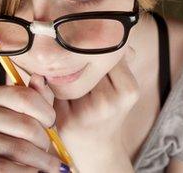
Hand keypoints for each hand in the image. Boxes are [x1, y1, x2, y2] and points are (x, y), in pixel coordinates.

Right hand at [0, 75, 68, 172]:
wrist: (2, 167)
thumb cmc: (24, 137)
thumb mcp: (35, 115)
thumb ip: (40, 97)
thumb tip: (39, 77)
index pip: (26, 97)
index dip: (46, 112)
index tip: (51, 124)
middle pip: (26, 125)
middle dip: (45, 141)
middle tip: (49, 150)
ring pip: (18, 149)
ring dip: (41, 161)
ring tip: (49, 166)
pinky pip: (4, 169)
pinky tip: (33, 172)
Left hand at [52, 48, 138, 171]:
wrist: (96, 147)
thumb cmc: (108, 109)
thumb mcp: (122, 86)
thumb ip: (119, 61)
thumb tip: (109, 35)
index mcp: (128, 89)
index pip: (107, 52)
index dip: (96, 49)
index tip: (91, 51)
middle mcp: (109, 101)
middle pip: (87, 62)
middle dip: (79, 59)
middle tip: (77, 62)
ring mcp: (87, 112)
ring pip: (69, 73)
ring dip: (65, 70)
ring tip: (70, 76)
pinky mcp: (66, 120)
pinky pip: (54, 88)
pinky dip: (54, 83)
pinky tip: (59, 88)